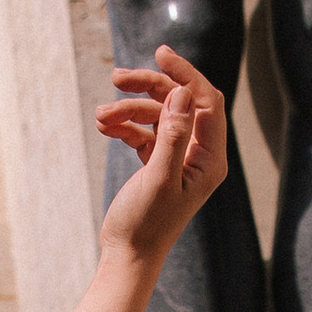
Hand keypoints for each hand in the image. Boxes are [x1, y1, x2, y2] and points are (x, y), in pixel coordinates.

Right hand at [94, 47, 229, 268]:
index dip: (185, 74)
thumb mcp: (158, 178)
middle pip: (178, 102)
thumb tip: (182, 93)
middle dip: (148, 88)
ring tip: (100, 116)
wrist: (127, 257)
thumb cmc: (145, 225)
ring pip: (156, 115)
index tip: (159, 54)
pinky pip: (143, 132)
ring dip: (128, 110)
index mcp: (210, 159)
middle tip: (117, 78)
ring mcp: (177, 158)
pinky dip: (124, 126)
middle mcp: (199, 155)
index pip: (206, 101)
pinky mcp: (157, 163)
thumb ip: (172, 135)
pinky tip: (104, 127)